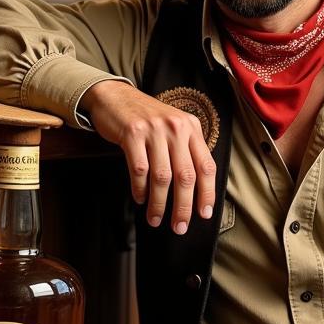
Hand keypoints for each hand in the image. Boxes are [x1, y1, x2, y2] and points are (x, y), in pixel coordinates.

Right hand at [81, 80, 215, 233]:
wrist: (116, 97)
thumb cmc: (147, 119)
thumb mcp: (174, 128)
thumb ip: (187, 151)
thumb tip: (196, 191)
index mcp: (191, 128)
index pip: (206, 166)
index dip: (207, 193)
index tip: (204, 214)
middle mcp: (176, 127)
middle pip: (185, 176)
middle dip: (183, 206)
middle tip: (179, 226)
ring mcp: (154, 130)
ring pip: (162, 177)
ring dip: (159, 203)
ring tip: (155, 219)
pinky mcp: (132, 133)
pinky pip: (139, 169)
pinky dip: (140, 189)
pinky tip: (141, 198)